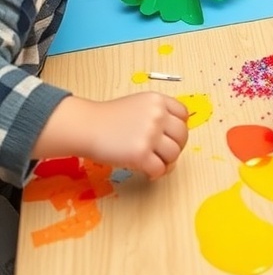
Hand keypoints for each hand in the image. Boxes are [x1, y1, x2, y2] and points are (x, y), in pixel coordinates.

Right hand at [34, 93, 188, 179]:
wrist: (88, 126)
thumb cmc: (110, 118)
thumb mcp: (138, 104)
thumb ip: (156, 113)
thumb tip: (173, 135)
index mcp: (157, 100)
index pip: (183, 114)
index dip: (178, 128)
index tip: (170, 136)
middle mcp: (157, 115)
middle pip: (182, 136)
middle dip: (175, 147)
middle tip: (163, 154)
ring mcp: (150, 134)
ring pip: (174, 154)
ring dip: (166, 162)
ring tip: (154, 164)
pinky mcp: (141, 154)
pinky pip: (160, 169)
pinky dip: (156, 174)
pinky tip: (147, 172)